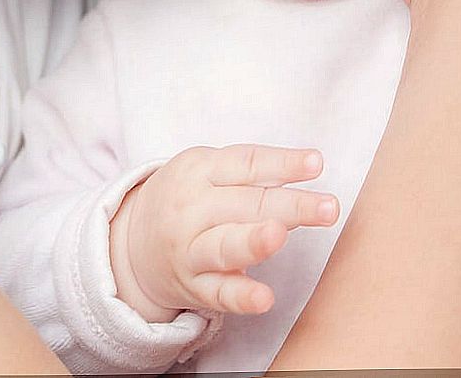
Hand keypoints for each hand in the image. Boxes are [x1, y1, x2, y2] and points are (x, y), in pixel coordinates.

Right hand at [108, 145, 339, 321]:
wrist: (131, 242)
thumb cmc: (189, 198)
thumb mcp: (208, 171)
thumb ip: (251, 172)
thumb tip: (310, 166)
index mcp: (199, 170)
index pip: (247, 163)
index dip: (283, 163)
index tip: (317, 164)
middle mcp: (192, 208)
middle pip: (247, 204)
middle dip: (290, 206)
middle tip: (330, 208)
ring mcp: (190, 249)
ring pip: (225, 246)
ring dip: (253, 242)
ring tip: (280, 235)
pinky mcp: (192, 286)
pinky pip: (218, 293)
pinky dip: (240, 296)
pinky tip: (264, 298)